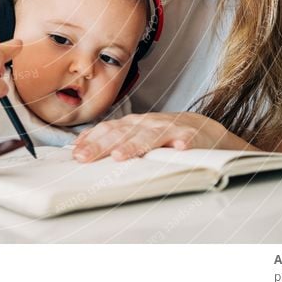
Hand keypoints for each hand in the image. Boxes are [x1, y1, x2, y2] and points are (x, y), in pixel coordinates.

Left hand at [72, 112, 255, 161]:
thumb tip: (78, 146)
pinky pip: (188, 140)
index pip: (108, 129)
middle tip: (86, 158)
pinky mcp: (193, 137)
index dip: (91, 141)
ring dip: (136, 145)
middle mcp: (148, 123)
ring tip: (121, 156)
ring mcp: (171, 129)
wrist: (205, 129)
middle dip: (102, 145)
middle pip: (123, 133)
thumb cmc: (165, 135)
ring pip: (151, 136)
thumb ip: (111, 138)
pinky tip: (178, 150)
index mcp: (133, 124)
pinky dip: (182, 144)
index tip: (76, 155)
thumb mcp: (136, 133)